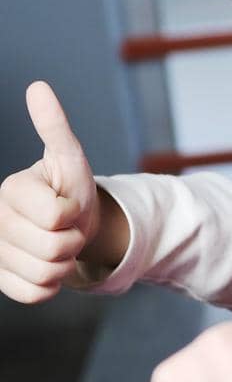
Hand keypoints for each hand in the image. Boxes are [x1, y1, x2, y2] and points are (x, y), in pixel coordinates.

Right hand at [0, 83, 100, 303]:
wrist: (71, 225)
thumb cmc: (71, 188)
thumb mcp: (70, 157)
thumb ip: (54, 126)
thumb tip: (38, 87)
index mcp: (10, 190)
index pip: (57, 217)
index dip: (73, 214)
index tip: (67, 203)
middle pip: (53, 249)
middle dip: (72, 241)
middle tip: (67, 228)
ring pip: (46, 275)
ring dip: (64, 264)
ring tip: (59, 245)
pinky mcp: (0, 279)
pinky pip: (36, 294)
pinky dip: (52, 286)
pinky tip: (48, 266)